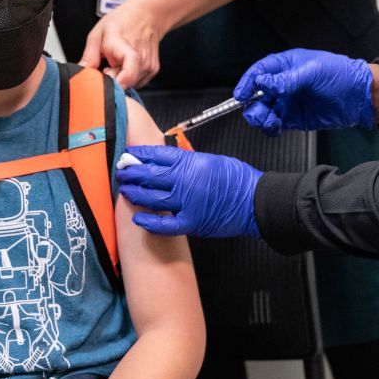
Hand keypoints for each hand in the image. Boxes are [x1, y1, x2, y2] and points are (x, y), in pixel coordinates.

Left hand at [78, 0, 164, 88]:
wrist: (147, 15)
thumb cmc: (122, 22)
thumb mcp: (98, 34)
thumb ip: (89, 57)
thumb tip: (80, 74)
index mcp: (123, 47)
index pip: (128, 72)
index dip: (116, 83)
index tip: (106, 79)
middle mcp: (139, 58)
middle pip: (123, 84)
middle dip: (111, 81)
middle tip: (106, 67)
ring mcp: (148, 66)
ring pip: (129, 86)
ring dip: (119, 79)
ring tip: (117, 63)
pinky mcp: (152, 71)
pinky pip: (136, 83)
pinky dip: (128, 78)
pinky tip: (125, 65)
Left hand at [116, 145, 261, 237]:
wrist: (256, 201)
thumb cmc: (238, 179)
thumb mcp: (211, 160)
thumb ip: (188, 162)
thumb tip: (168, 162)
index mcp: (190, 162)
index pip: (157, 155)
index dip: (140, 155)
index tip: (129, 154)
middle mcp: (185, 180)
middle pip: (149, 175)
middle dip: (131, 173)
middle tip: (121, 172)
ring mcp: (187, 202)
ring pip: (152, 198)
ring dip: (135, 194)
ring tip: (125, 191)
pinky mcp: (192, 222)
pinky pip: (165, 224)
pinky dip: (150, 223)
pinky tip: (139, 220)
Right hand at [234, 48, 374, 134]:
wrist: (360, 98)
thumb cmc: (341, 75)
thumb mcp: (313, 72)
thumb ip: (287, 79)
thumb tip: (263, 82)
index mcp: (286, 66)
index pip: (259, 72)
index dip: (247, 82)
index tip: (240, 94)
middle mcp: (283, 84)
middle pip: (256, 94)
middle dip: (252, 104)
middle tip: (258, 111)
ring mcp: (287, 102)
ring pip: (262, 110)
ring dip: (260, 117)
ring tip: (269, 120)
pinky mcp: (293, 118)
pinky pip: (274, 124)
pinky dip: (270, 127)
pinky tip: (275, 127)